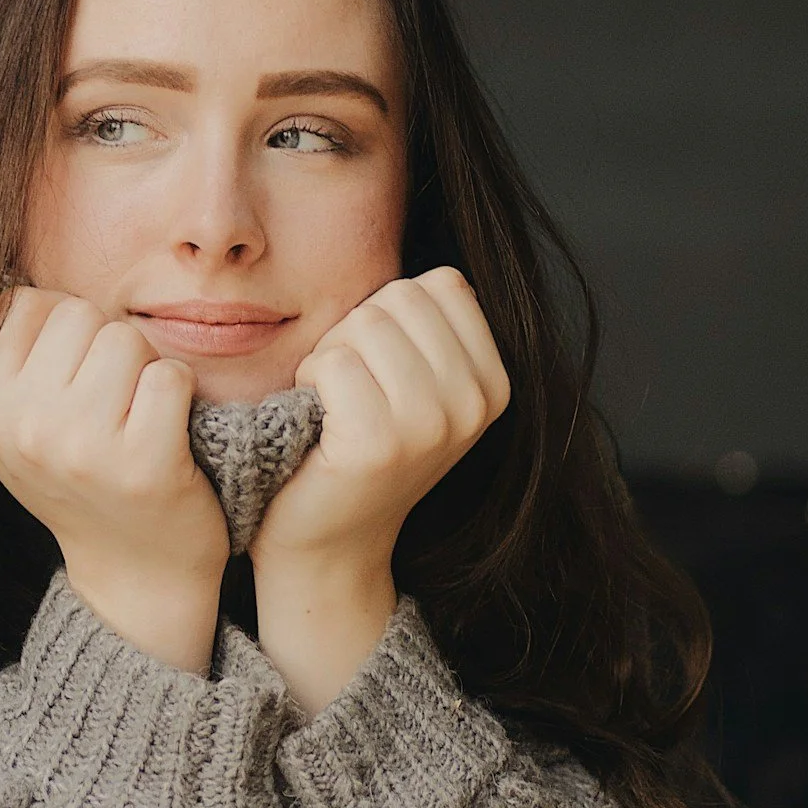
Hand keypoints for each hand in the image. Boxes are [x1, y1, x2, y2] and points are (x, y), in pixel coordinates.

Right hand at [0, 290, 230, 671]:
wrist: (136, 575)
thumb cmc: (84, 482)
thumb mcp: (21, 427)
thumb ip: (8, 355)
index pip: (30, 303)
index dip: (67, 334)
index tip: (75, 387)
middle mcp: (25, 427)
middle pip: (82, 314)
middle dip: (108, 347)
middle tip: (113, 409)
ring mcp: (83, 446)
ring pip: (126, 338)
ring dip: (145, 371)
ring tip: (138, 422)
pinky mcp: (144, 463)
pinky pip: (170, 374)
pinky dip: (182, 395)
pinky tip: (169, 436)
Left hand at [250, 267, 509, 712]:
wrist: (327, 544)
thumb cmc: (356, 448)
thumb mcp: (416, 382)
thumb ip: (430, 325)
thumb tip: (442, 263)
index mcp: (495, 382)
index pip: (442, 284)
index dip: (393, 314)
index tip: (382, 371)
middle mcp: (476, 403)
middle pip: (401, 297)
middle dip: (358, 331)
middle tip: (351, 394)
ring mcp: (433, 425)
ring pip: (365, 323)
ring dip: (330, 357)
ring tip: (335, 409)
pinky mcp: (381, 443)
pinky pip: (333, 360)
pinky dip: (311, 381)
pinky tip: (318, 423)